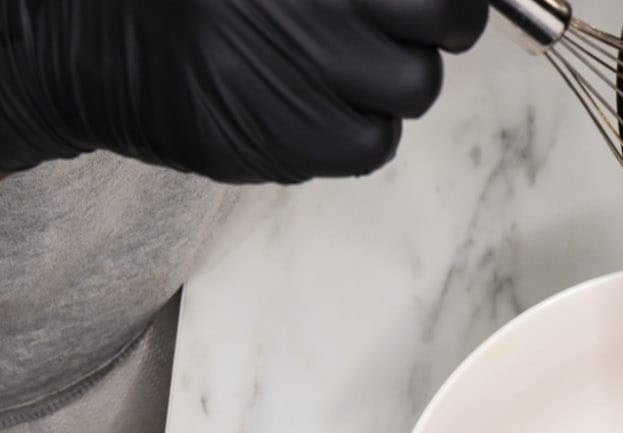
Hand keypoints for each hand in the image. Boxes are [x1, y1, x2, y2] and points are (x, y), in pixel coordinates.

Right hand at [0, 0, 489, 180]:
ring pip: (415, 86)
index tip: (436, 1)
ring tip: (331, 64)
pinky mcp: (301, 138)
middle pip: (444, 17)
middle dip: (442, 23)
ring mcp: (313, 69)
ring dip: (390, 81)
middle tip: (414, 24)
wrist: (93, 45)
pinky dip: (355, 130)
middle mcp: (321, 3)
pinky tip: (308, 104)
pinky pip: (375, 143)